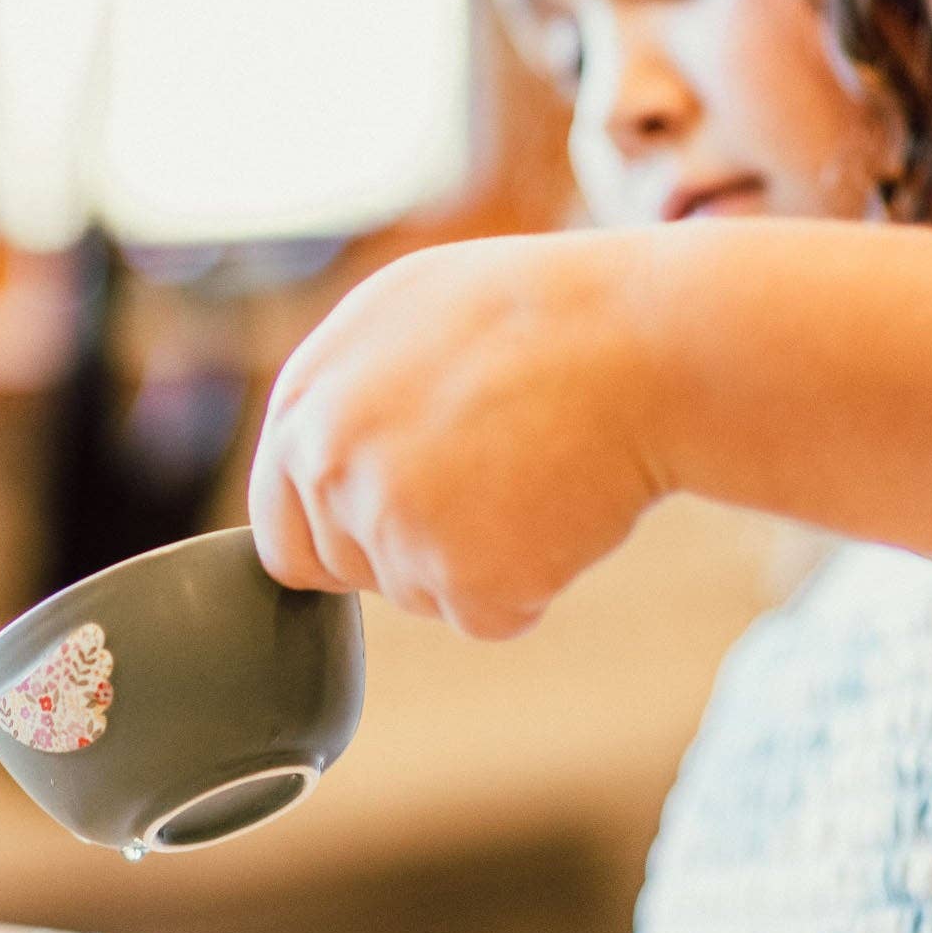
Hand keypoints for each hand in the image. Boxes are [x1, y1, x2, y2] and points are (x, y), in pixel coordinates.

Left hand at [249, 233, 665, 637]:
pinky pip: (488, 616)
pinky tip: (563, 509)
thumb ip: (344, 398)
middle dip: (408, 551)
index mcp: (305, 399)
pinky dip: (532, 585)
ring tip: (535, 471)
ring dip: (477, 561)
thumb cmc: (548, 316)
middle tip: (490, 484)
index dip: (341, 535)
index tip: (397, 522)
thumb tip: (316, 465)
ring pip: (418, 594)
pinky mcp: (462, 576)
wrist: (649, 338)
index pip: (282, 525)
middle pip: (346, 570)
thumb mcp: (408, 317)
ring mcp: (390, 521)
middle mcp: (328, 461)